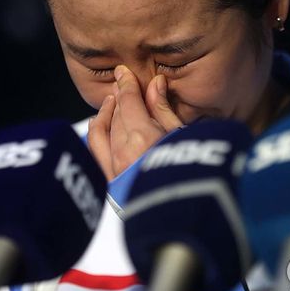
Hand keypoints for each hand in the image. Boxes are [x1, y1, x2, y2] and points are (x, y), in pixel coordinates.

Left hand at [88, 65, 182, 180]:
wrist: (186, 217)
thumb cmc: (193, 177)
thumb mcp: (184, 139)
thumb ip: (165, 110)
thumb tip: (156, 84)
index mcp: (141, 136)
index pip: (128, 101)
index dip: (126, 84)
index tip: (123, 73)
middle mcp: (122, 152)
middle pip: (115, 116)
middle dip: (118, 99)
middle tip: (121, 87)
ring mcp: (114, 171)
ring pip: (101, 134)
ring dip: (105, 116)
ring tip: (110, 105)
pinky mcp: (111, 186)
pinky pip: (96, 155)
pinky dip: (95, 138)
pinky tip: (98, 130)